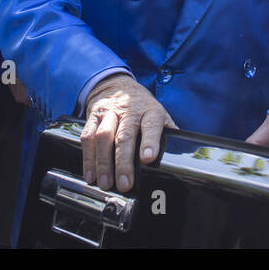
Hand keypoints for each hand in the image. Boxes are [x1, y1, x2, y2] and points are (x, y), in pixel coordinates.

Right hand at [81, 73, 175, 192]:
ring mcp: (109, 113)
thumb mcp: (159, 115)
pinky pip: (87, 137)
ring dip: (103, 163)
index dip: (150, 142)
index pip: (151, 126)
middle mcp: (129, 111)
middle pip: (124, 136)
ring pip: (103, 137)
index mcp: (150, 112)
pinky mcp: (93, 117)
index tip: (148, 159)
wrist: (117, 86)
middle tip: (125, 184)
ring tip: (106, 183)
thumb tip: (181, 156)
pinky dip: (88, 158)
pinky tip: (91, 174)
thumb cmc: (142, 108)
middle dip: (123, 162)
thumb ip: (168, 133)